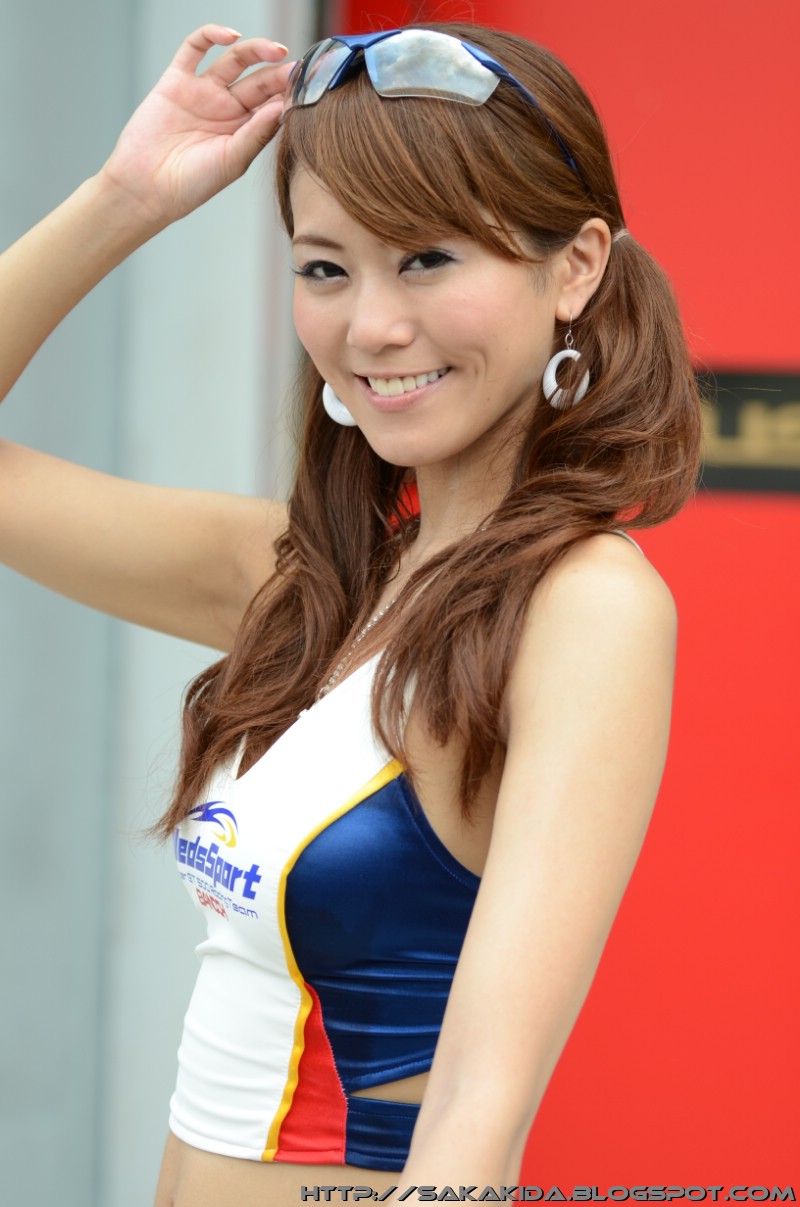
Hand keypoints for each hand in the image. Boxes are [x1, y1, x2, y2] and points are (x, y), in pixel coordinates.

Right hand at [99, 25, 293, 224]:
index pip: (273, 105)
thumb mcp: (232, 161)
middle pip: (259, 82)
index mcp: (244, 131)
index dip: (290, 95)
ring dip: (255, 50)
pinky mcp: (177, 81)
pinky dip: (211, 35)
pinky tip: (230, 36)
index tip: (309, 89)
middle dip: (279, 73)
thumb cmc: (192, 184)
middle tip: (297, 69)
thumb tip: (284, 107)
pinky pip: (194, 49)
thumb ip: (257, 134)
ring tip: (275, 50)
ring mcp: (203, 92)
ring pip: (234, 60)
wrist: (147, 188)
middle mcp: (227, 109)